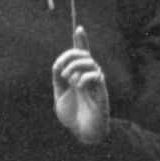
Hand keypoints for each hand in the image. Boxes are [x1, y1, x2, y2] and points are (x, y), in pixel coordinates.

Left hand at [52, 26, 109, 144]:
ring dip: (74, 67)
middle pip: (84, 54)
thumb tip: (59, 64)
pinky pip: (95, 75)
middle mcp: (88, 77)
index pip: (81, 55)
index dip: (81, 41)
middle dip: (69, 55)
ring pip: (89, 62)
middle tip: (60, 69)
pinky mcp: (101, 90)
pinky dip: (83, 77)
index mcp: (77, 76)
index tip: (80, 28)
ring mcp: (95, 83)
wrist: (82, 132)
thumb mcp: (59, 94)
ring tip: (67, 79)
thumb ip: (58, 79)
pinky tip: (78, 86)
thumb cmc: (72, 116)